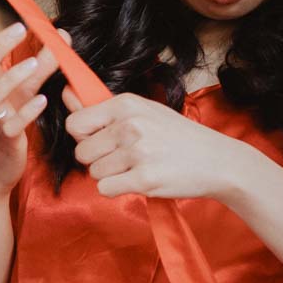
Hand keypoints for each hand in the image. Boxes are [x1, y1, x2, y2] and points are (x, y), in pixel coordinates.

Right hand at [0, 6, 65, 200]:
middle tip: (20, 28)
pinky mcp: (5, 139)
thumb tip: (59, 35)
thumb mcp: (19, 91)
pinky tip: (41, 100)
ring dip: (14, 77)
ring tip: (34, 63)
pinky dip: (26, 112)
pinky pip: (12, 125)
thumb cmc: (8, 122)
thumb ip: (37, 64)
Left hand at [62, 92, 249, 201]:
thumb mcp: (142, 111)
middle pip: (82, 152)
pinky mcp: (144, 179)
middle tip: (122, 158)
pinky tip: (138, 180)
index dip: (83, 137)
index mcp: (126, 104)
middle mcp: (130, 125)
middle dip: (96, 159)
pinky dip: (117, 189)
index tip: (101, 140)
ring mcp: (137, 153)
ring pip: (94, 172)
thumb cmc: (176, 136)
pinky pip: (106, 189)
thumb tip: (65, 92)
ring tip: (135, 168)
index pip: (75, 124)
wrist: (217, 161)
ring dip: (109, 175)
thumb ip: (101, 107)